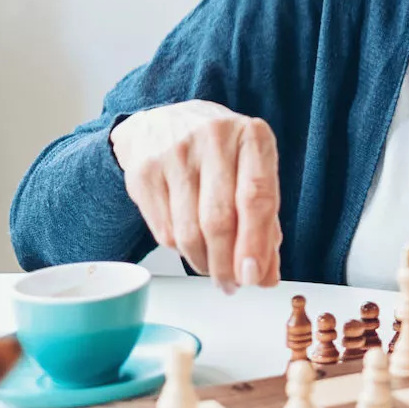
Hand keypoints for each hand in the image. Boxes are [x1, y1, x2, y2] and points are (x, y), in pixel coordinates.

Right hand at [110, 100, 281, 291]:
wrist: (163, 123)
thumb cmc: (220, 154)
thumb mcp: (252, 172)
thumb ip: (265, 223)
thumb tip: (265, 277)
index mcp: (251, 136)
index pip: (256, 197)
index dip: (255, 243)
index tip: (255, 277)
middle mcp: (212, 139)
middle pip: (218, 220)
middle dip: (226, 264)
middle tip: (233, 285)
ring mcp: (173, 154)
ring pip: (188, 232)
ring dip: (203, 263)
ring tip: (213, 271)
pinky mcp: (143, 173)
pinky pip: (165, 231)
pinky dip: (181, 250)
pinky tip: (192, 247)